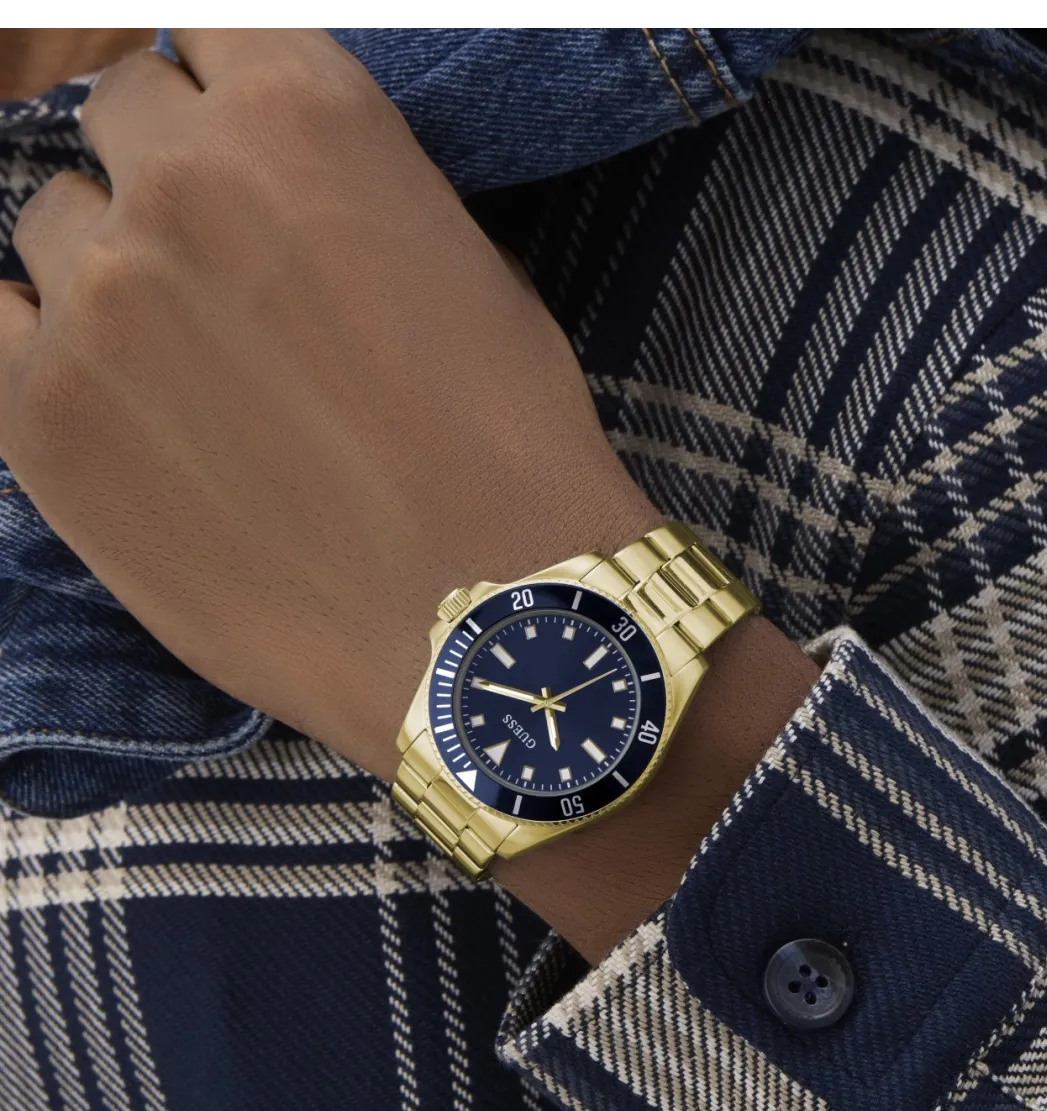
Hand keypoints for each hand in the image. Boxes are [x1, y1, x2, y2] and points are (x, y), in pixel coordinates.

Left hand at [0, 29, 818, 960]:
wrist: (483, 620)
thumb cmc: (504, 448)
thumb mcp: (456, 263)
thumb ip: (338, 190)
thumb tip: (267, 188)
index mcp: (302, 111)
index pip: (200, 39)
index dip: (221, 105)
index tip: (234, 163)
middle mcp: (179, 176)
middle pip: (118, 125)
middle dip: (164, 185)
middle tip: (219, 286)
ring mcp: (97, 297)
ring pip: (50, 230)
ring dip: (105, 277)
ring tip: (178, 375)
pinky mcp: (40, 417)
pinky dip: (36, 350)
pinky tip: (104, 404)